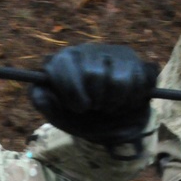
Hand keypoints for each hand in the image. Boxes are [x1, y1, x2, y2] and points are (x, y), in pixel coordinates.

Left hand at [29, 44, 157, 150]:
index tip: (78, 107)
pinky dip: (133, 100)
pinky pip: (140, 80)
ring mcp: (117, 54)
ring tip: (109, 106)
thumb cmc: (80, 118)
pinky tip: (127, 102)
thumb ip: (43, 102)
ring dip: (114, 103)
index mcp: (66, 60)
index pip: (63, 63)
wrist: (112, 129)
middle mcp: (90, 51)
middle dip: (95, 101)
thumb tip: (40, 89)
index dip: (72, 90)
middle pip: (93, 74)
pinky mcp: (140, 64)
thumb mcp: (58, 115)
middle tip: (95, 107)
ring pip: (118, 79)